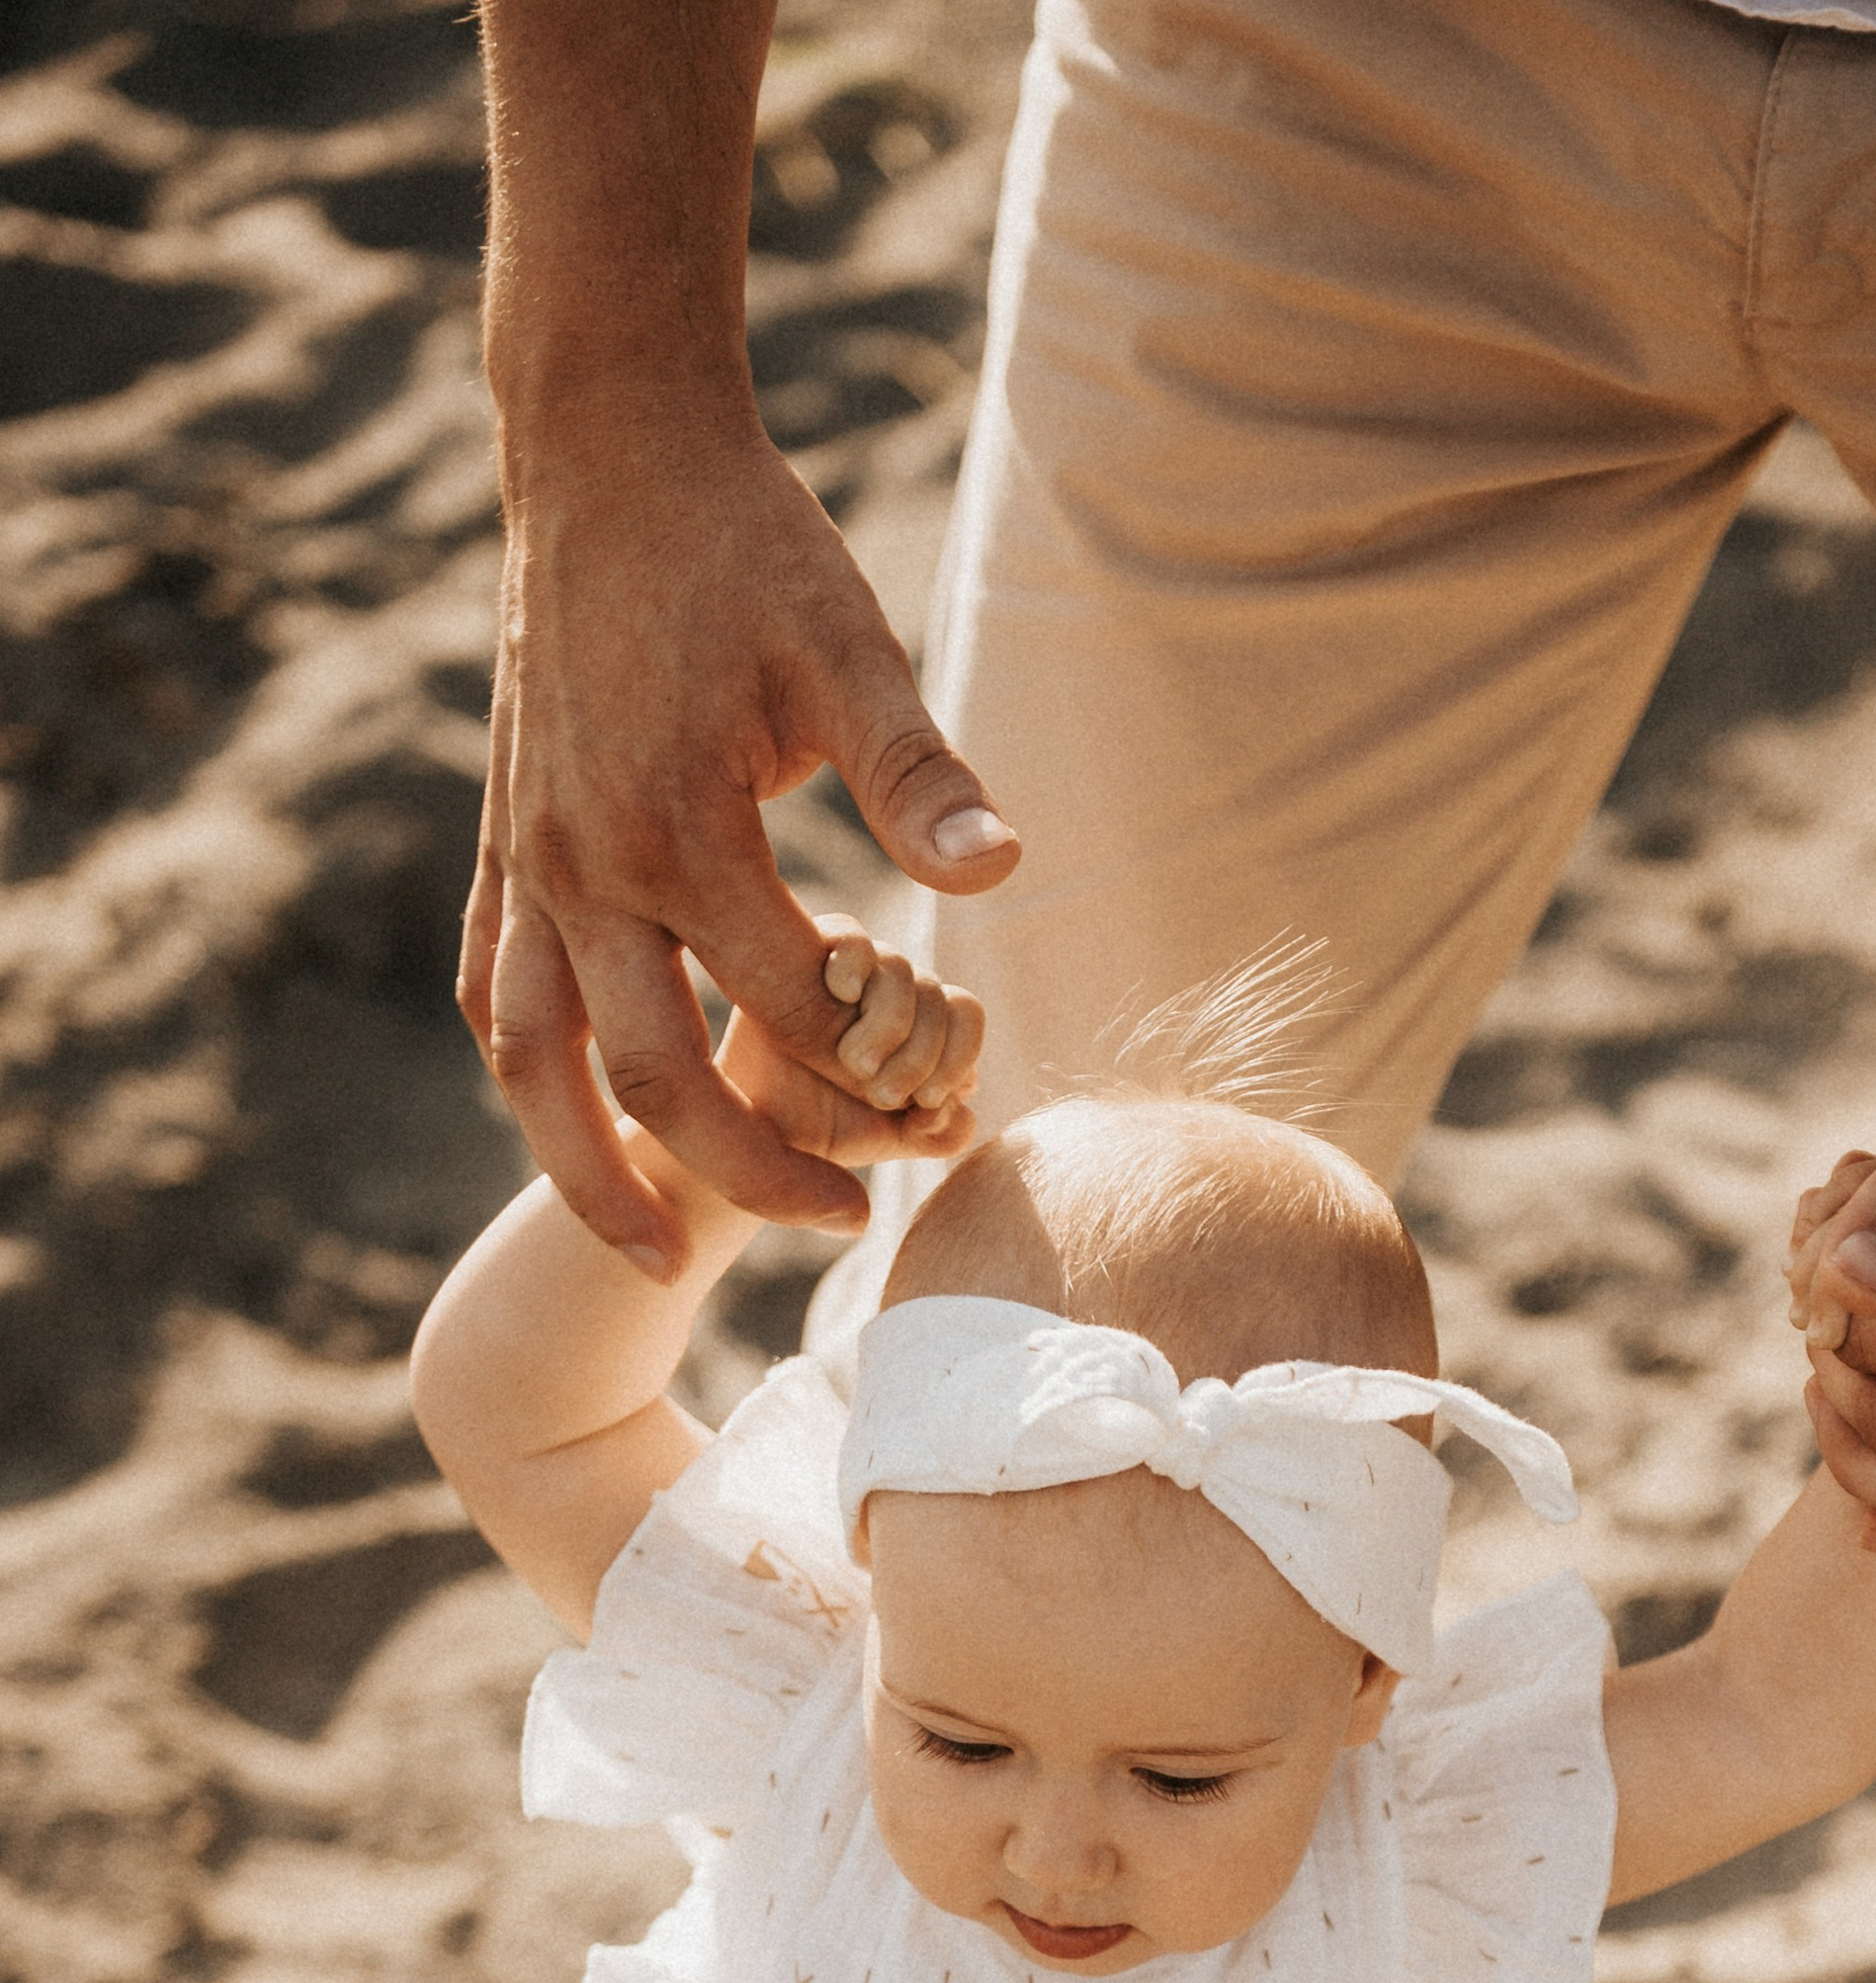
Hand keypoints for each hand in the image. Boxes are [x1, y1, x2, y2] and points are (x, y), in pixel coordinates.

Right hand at [460, 421, 1018, 1275]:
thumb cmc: (748, 548)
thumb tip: (1002, 874)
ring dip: (593, 1176)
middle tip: (843, 1227)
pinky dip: (534, 1076)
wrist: (608, 449)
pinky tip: (577, 1130)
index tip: (931, 1100)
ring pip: (539, 1065)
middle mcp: (584, 865)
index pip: (784, 1005)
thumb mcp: (851, 651)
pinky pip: (496, 994)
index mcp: (679, 829)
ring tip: (656, 1264)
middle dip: (750, 1173)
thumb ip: (920, 778)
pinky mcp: (505, 843)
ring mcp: (530, 860)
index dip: (865, 1067)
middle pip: (654, 1079)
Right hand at [712, 918, 983, 1198]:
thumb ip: (939, 1132)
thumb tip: (962, 1106)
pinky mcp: (811, 956)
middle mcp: (895, 993)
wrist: (757, 1129)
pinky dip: (855, 965)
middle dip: (921, 1054)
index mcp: (924, 1029)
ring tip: (854, 1065)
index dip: (958, 1055)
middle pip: (937, 994)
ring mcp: (856, 973)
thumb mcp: (890, 1140)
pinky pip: (851, 937)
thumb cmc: (823, 1129)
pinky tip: (840, 995)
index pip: (964, 1014)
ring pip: (900, 970)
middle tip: (883, 1096)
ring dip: (888, 1024)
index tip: (926, 1102)